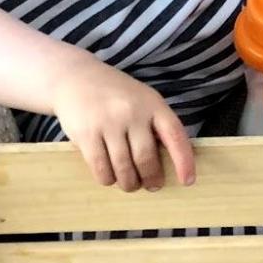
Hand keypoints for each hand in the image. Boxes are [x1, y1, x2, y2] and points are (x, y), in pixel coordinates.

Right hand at [50, 58, 196, 189]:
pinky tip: (110, 176)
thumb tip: (169, 162)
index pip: (174, 135)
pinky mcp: (86, 134)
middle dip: (151, 179)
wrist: (75, 77)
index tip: (187, 181)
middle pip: (146, 158)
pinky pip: (101, 169)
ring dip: (129, 183)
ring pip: (124, 168)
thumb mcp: (142, 99)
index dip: (184, 161)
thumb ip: (156, 124)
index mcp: (152, 104)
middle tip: (152, 185)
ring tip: (130, 184)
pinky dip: (108, 179)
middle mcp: (132, 112)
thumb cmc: (115, 94)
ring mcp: (108, 123)